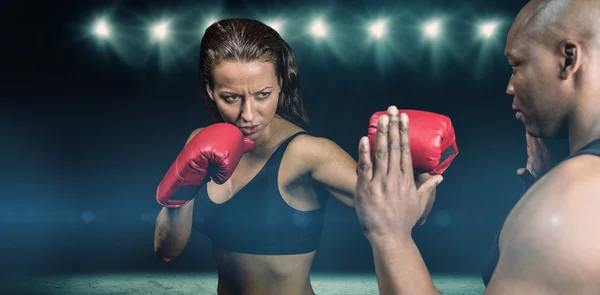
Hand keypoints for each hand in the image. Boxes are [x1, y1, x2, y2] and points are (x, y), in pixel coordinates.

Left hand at [355, 106, 443, 241]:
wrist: (389, 236)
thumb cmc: (404, 220)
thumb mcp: (419, 203)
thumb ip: (428, 187)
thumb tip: (440, 177)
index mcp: (407, 179)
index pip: (406, 150)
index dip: (404, 132)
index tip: (403, 118)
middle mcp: (395, 178)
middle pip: (394, 147)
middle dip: (393, 127)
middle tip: (392, 110)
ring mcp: (380, 183)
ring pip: (381, 154)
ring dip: (381, 134)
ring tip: (381, 118)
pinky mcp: (366, 189)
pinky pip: (365, 167)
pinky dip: (364, 153)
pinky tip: (364, 138)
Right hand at [517, 132, 550, 187]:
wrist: (546, 189)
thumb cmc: (534, 184)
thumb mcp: (528, 181)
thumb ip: (525, 176)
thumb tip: (520, 171)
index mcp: (537, 160)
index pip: (533, 146)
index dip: (530, 138)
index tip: (527, 130)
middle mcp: (542, 157)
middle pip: (537, 142)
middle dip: (533, 134)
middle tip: (529, 125)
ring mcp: (545, 157)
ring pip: (541, 144)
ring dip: (536, 137)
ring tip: (532, 129)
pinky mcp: (546, 159)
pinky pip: (542, 147)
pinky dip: (539, 142)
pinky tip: (538, 140)